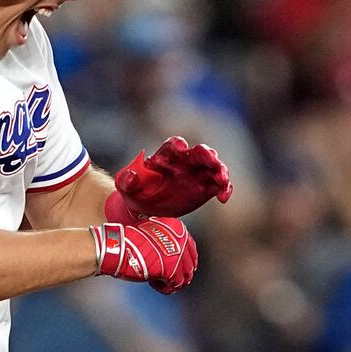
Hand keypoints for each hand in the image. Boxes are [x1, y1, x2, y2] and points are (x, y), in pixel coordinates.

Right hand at [93, 216, 198, 293]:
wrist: (118, 248)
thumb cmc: (129, 241)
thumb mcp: (152, 232)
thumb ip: (166, 240)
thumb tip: (175, 255)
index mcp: (177, 228)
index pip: (190, 247)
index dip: (186, 261)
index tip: (181, 269)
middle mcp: (181, 239)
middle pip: (190, 264)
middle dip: (181, 274)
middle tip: (173, 280)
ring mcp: (178, 254)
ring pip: (185, 276)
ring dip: (174, 282)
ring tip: (163, 283)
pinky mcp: (172, 269)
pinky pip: (176, 285)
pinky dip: (167, 288)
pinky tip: (156, 284)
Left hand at [111, 136, 232, 220]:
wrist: (147, 206)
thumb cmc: (135, 192)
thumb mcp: (125, 187)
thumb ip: (127, 181)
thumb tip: (133, 176)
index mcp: (165, 157)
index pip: (173, 145)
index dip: (178, 145)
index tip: (181, 148)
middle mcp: (184, 162)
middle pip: (199, 153)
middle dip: (207, 155)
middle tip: (212, 161)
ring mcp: (197, 174)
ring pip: (214, 166)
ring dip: (221, 171)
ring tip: (222, 181)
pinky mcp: (206, 188)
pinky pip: (220, 185)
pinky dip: (225, 189)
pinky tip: (223, 198)